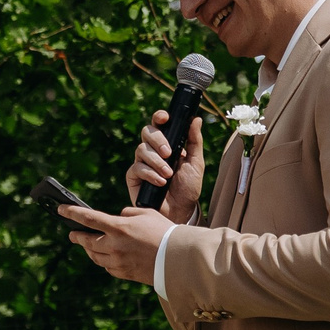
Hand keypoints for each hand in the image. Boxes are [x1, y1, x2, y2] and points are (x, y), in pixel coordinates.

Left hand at [65, 203, 176, 285]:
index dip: (72, 213)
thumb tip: (118, 217)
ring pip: (94, 256)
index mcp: (119, 227)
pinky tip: (104, 256)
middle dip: (77, 236)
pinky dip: (103, 260)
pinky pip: (106, 266)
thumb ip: (128, 213)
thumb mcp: (146, 214)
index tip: (61, 210)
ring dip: (89, 249)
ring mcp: (117, 261)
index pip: (88, 218)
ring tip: (86, 244)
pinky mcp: (123, 273)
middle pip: (87, 241)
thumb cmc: (164, 232)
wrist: (177, 258)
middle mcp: (114, 245)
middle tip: (72, 234)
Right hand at [127, 109, 205, 224]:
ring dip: (157, 161)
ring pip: (141, 149)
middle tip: (169, 153)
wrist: (180, 212)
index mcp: (167, 144)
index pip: (159, 124)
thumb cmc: (188, 188)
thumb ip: (195, 141)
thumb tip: (195, 119)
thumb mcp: (196, 163)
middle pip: (146, 132)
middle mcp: (152, 151)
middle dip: (158, 140)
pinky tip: (160, 183)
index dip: (159, 117)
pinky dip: (150, 174)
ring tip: (168, 174)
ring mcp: (142, 163)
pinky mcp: (133, 177)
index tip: (165, 118)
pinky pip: (137, 168)